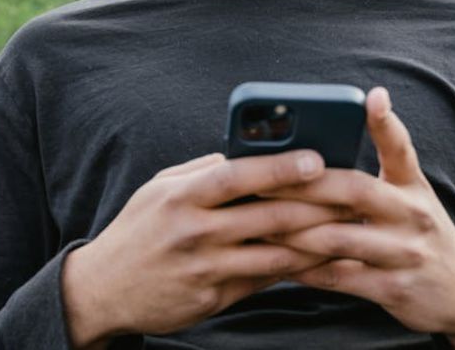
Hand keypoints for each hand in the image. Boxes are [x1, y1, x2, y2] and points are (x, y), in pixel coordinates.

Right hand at [61, 149, 351, 347]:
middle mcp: (194, 232)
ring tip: (348, 229)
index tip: (316, 158)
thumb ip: (203, 172)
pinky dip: (294, 268)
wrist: (102, 290)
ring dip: (315, 241)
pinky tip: (320, 259)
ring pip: (274, 253)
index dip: (278, 167)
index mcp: (181, 197)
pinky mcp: (212, 299)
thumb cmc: (138, 231)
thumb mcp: (159, 190)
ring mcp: (205, 269)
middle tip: (352, 195)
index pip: (237, 176)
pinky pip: (263, 280)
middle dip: (315, 205)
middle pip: (267, 215)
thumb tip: (245, 154)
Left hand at [260, 88, 454, 348]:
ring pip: (339, 237)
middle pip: (355, 190)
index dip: (386, 122)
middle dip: (303, 185)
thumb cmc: (419, 234)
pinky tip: (278, 261)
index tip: (372, 97)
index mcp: (414, 186)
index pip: (401, 149)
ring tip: (258, 222)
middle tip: (262, 180)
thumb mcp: (412, 196)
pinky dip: (305, 268)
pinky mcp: (394, 288)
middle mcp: (413, 215)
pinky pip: (339, 277)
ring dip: (293, 231)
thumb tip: (327, 144)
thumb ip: (378, 171)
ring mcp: (405, 253)